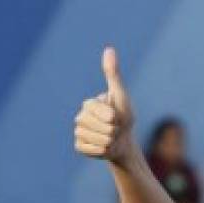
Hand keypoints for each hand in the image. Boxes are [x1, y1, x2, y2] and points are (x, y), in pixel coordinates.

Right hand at [74, 47, 135, 162]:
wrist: (123, 143)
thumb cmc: (124, 118)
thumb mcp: (122, 97)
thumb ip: (113, 75)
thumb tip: (109, 49)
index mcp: (89, 104)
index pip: (105, 114)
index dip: (115, 119)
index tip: (117, 118)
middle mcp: (80, 117)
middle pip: (102, 129)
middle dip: (115, 131)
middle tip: (115, 129)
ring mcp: (78, 132)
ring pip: (98, 140)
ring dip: (110, 142)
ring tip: (111, 138)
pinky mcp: (79, 146)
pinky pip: (91, 150)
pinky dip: (102, 151)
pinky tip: (103, 147)